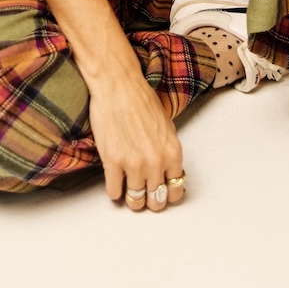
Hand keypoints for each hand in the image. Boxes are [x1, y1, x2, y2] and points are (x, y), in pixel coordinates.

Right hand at [87, 64, 186, 212]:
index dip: (168, 195)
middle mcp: (155, 162)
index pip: (176, 191)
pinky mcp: (113, 162)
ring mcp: (134, 164)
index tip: (162, 194)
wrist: (119, 86)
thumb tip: (166, 171)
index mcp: (172, 153)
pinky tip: (115, 182)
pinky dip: (115, 191)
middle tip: (144, 195)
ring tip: (129, 191)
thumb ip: (167, 151)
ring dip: (132, 199)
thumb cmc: (141, 99)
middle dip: (150, 200)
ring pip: (135, 201)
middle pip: (156, 201)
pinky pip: (114, 192)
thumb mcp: (166, 126)